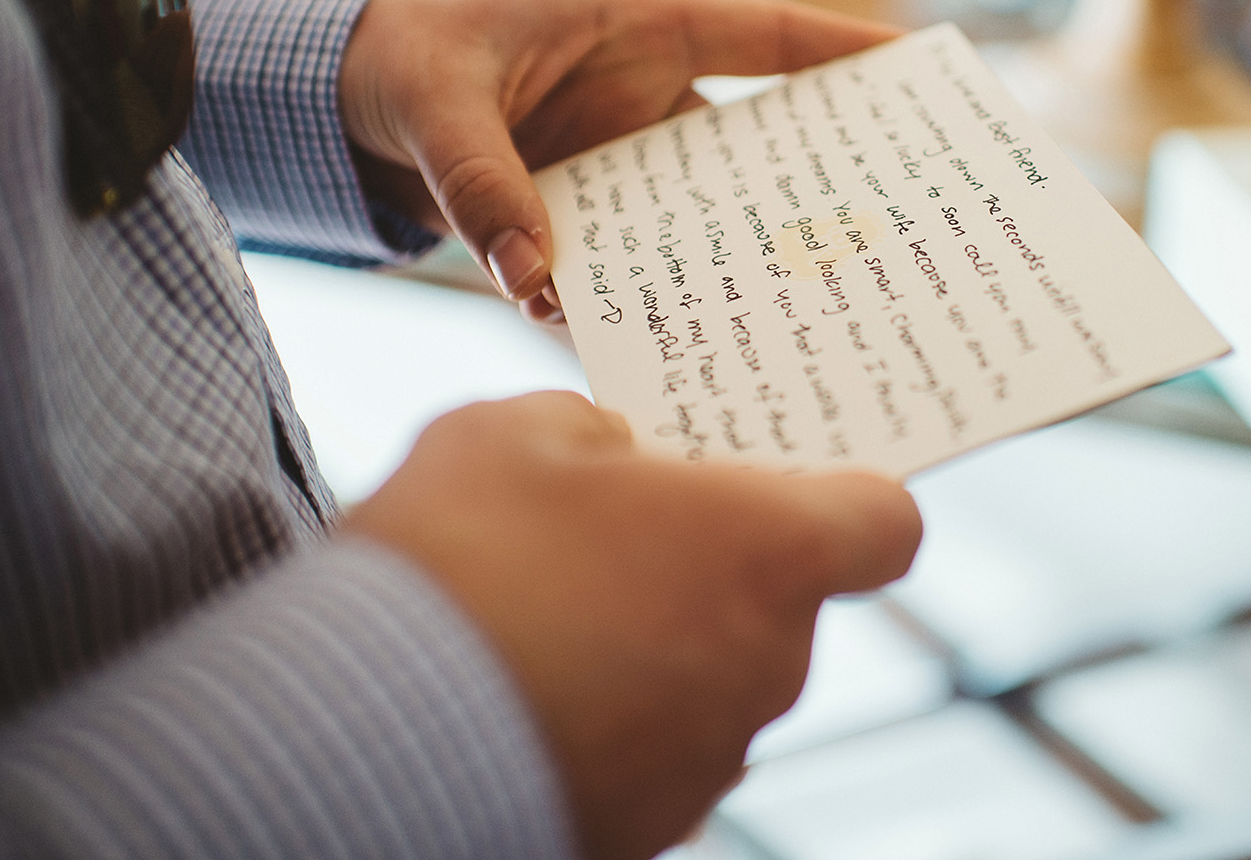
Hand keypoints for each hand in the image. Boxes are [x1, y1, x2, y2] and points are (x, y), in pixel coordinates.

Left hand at [338, 0, 896, 320]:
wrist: (345, 106)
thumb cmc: (403, 60)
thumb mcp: (434, 101)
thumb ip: (480, 182)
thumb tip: (534, 279)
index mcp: (635, 27)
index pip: (760, 36)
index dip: (842, 51)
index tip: (921, 67)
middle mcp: (647, 100)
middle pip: (757, 144)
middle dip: (821, 185)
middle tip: (893, 229)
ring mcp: (624, 166)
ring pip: (707, 219)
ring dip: (743, 262)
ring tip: (806, 315)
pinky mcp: (590, 223)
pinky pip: (640, 268)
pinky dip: (658, 306)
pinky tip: (685, 354)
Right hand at [342, 393, 921, 859]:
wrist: (361, 731)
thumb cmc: (459, 555)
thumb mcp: (515, 431)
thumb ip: (593, 430)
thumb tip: (612, 454)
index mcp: (768, 551)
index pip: (888, 525)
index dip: (850, 500)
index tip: (788, 484)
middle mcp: (768, 663)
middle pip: (783, 601)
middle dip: (713, 564)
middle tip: (614, 532)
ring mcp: (714, 756)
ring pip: (716, 675)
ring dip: (659, 642)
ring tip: (545, 614)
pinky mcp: (653, 824)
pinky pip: (659, 747)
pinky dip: (615, 716)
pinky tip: (527, 686)